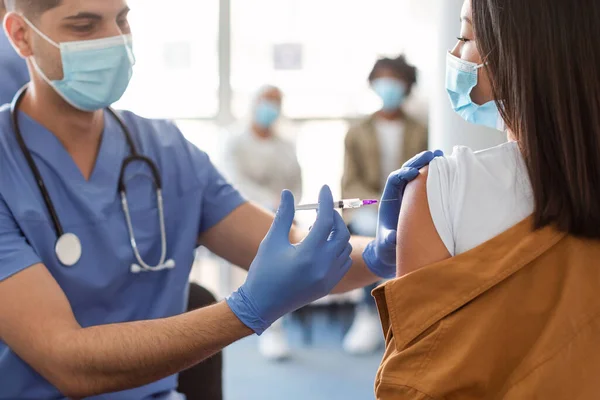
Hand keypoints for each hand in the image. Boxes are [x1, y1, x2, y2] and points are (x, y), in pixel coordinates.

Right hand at [227, 186, 352, 333]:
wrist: (262, 305)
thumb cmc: (263, 271)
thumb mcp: (271, 241)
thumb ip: (283, 215)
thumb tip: (288, 192)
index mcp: (308, 254)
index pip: (326, 220)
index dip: (326, 201)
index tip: (324, 188)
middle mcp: (323, 267)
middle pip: (341, 233)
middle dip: (333, 217)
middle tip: (320, 210)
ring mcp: (328, 278)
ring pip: (345, 247)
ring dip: (336, 233)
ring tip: (316, 229)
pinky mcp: (329, 285)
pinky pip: (344, 262)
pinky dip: (339, 249)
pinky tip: (322, 245)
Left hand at [362, 150, 443, 277]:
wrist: (389, 252)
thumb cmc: (386, 248)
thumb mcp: (387, 245)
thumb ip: (389, 240)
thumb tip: (393, 236)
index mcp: (388, 200)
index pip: (394, 180)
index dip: (403, 174)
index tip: (414, 173)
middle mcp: (398, 194)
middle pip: (406, 171)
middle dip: (417, 162)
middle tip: (432, 155)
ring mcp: (408, 195)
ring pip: (416, 174)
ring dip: (427, 164)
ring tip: (441, 155)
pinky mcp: (418, 199)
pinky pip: (425, 183)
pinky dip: (434, 174)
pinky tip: (446, 167)